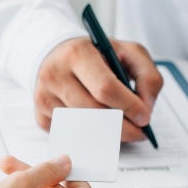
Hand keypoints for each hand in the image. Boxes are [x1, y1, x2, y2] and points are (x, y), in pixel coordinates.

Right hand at [34, 37, 163, 142]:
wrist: (57, 54)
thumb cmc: (96, 55)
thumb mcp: (128, 52)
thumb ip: (147, 76)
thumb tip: (145, 109)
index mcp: (77, 53)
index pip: (105, 87)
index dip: (128, 106)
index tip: (144, 118)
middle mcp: (55, 74)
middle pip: (93, 112)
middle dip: (121, 127)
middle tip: (138, 132)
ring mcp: (44, 97)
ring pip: (82, 127)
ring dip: (106, 133)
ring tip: (121, 127)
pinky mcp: (40, 115)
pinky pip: (69, 134)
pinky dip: (87, 134)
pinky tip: (96, 124)